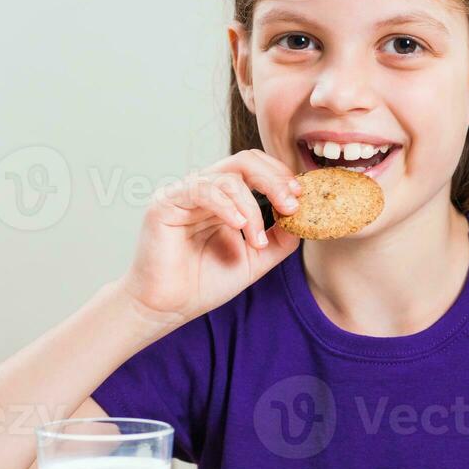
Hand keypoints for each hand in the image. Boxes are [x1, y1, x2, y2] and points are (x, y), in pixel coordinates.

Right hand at [119, 149, 302, 329]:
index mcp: (225, 198)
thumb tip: (303, 215)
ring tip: (256, 240)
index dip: (280, 177)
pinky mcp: (166, 202)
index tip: (300, 198)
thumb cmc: (205, 283)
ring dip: (252, 207)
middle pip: (245, 161)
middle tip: (290, 204)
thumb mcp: (256, 259)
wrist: (169, 307)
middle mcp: (205, 189)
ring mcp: (185, 193)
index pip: (256, 168)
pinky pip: (202, 190)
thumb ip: (280, 237)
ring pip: (228, 178)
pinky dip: (226, 206)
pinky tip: (238, 226)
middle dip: (274, 180)